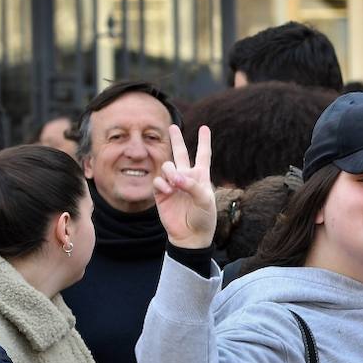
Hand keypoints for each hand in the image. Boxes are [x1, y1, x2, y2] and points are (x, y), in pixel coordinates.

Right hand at [154, 124, 216, 249]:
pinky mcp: (161, 193)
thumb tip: (175, 177)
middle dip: (176, 140)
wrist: (191, 236)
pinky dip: (162, 184)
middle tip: (172, 126)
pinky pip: (158, 180)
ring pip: (167, 166)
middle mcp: (186, 177)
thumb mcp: (205, 200)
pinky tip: (168, 191)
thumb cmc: (203, 218)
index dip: (204, 142)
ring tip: (175, 185)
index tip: (205, 128)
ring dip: (170, 172)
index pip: (203, 155)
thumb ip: (192, 185)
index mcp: (201, 177)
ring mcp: (173, 184)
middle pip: (180, 153)